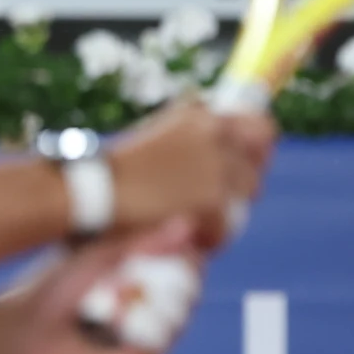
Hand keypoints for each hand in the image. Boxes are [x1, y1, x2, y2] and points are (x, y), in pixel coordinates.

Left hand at [0, 218, 203, 353]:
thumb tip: (189, 224)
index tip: (183, 250)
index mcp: (137, 280)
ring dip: (151, 304)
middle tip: (136, 273)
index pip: (183, 270)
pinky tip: (112, 319)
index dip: (186, 260)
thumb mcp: (101, 257)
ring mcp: (138, 341)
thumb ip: (145, 242)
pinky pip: (156, 350)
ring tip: (112, 294)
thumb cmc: (50, 289)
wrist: (20, 332)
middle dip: (173, 281)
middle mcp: (142, 311)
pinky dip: (137, 331)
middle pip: (187, 295)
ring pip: (177, 322)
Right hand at [103, 99, 276, 247]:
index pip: (260, 127)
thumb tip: (223, 145)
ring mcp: (217, 167)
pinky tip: (182, 236)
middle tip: (213, 205)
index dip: (256, 151)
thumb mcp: (156, 135)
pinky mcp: (213, 200)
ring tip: (192, 223)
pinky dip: (207, 238)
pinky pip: (225, 228)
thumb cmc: (115, 169)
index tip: (244, 167)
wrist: (94, 191)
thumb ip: (192, 137)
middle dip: (238, 188)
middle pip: (256, 168)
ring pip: (243, 200)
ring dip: (223, 213)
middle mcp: (215, 135)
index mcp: (201, 115)